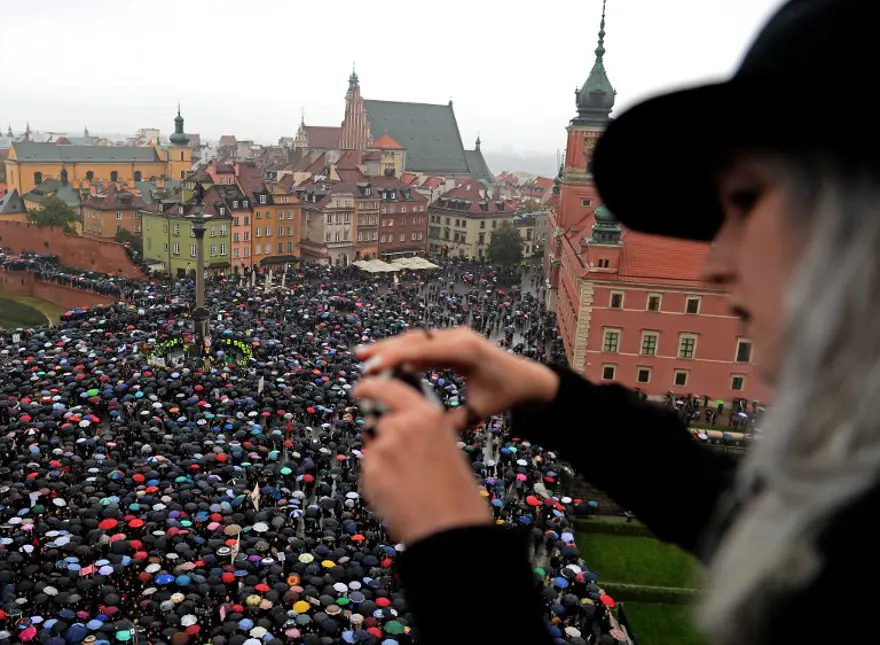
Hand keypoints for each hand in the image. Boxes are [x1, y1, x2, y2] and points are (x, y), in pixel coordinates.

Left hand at [354, 377, 491, 544]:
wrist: (449, 532)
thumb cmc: (457, 496)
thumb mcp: (448, 448)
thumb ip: (424, 431)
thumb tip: (401, 426)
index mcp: (427, 416)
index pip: (389, 388)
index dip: (372, 385)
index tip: (362, 387)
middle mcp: (401, 427)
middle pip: (380, 421)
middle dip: (385, 435)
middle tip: (401, 458)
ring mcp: (382, 450)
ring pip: (374, 446)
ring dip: (383, 459)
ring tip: (408, 483)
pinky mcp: (369, 474)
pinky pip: (370, 469)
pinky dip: (379, 479)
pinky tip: (399, 494)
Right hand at [355, 327, 558, 419]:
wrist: (526, 378)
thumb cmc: (505, 395)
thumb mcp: (481, 410)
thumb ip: (455, 420)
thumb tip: (427, 432)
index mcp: (466, 351)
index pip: (424, 349)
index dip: (396, 356)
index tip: (373, 366)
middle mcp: (459, 337)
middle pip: (416, 339)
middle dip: (386, 348)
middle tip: (360, 358)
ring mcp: (455, 336)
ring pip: (416, 338)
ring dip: (390, 347)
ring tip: (364, 356)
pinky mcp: (452, 339)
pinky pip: (423, 342)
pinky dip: (403, 349)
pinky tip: (384, 358)